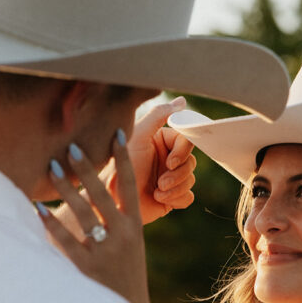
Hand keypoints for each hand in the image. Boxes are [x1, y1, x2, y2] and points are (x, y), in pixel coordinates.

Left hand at [37, 133, 150, 302]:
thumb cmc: (125, 276)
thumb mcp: (131, 247)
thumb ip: (118, 222)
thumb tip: (98, 195)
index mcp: (135, 228)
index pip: (129, 185)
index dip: (124, 158)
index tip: (116, 133)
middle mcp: (122, 235)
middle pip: (102, 193)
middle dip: (86, 167)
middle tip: (70, 145)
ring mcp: (105, 250)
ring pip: (83, 211)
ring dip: (66, 186)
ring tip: (52, 166)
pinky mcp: (87, 266)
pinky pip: (65, 239)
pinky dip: (50, 221)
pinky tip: (37, 207)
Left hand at [107, 96, 195, 224]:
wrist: (110, 201)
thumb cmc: (120, 167)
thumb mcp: (138, 137)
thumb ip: (159, 115)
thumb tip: (183, 101)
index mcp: (161, 141)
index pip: (186, 140)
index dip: (183, 151)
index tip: (171, 162)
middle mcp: (167, 157)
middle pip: (191, 161)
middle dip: (177, 174)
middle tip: (160, 182)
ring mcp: (170, 178)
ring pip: (191, 179)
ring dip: (175, 187)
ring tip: (157, 191)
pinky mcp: (171, 197)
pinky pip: (188, 197)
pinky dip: (176, 198)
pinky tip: (159, 199)